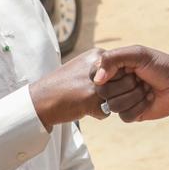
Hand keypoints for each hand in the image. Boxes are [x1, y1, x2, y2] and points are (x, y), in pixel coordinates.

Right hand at [29, 47, 145, 128]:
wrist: (40, 98)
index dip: (123, 79)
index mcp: (97, 56)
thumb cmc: (62, 84)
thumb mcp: (82, 66)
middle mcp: (98, 68)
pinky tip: (87, 109)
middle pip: (128, 81)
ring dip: (113, 104)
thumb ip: (101, 68)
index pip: (125, 66)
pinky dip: (100, 114)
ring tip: (96, 103)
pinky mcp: (91, 101)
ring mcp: (95, 84)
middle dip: (123, 92)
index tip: (114, 86)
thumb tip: (125, 75)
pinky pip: (108, 111)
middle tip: (108, 98)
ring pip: (121, 97)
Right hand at [93, 46, 168, 121]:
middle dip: (126, 85)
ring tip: (147, 89)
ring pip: (113, 106)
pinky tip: (149, 99)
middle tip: (140, 79)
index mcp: (113, 68)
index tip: (128, 69)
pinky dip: (140, 107)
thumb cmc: (161, 65)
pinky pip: (125, 116)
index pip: (95, 76)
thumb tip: (96, 80)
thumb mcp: (138, 54)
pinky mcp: (132, 114)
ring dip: (135, 96)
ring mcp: (123, 99)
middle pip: (103, 93)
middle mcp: (115, 84)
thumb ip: (113, 59)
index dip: (111, 75)